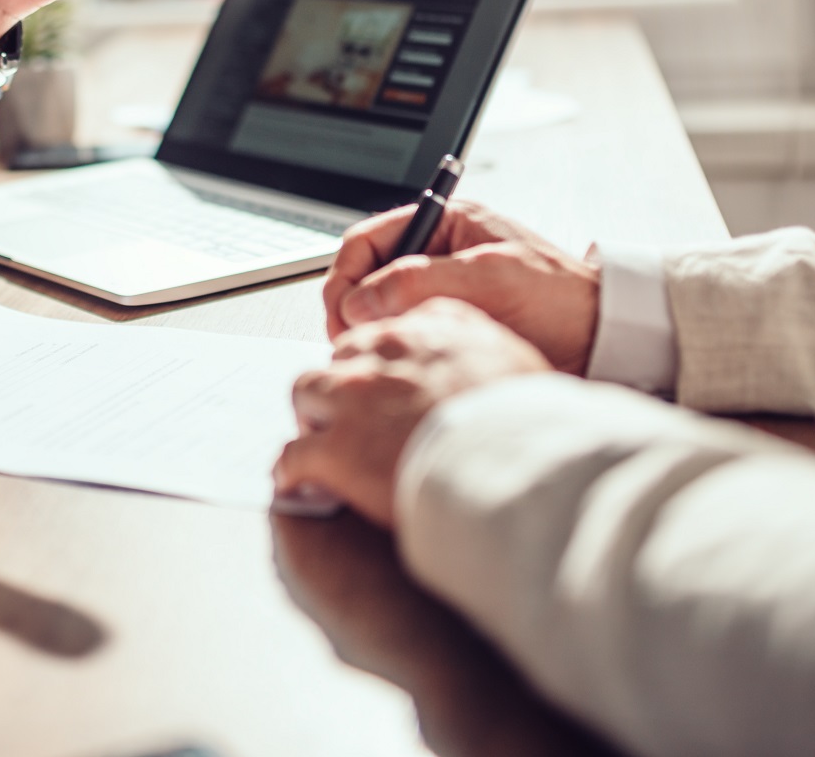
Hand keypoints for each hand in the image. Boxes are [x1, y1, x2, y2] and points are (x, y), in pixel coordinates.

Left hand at [275, 299, 549, 526]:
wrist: (513, 467)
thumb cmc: (523, 422)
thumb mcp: (512, 356)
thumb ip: (477, 340)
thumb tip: (469, 352)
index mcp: (426, 330)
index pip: (380, 332)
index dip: (377, 363)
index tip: (380, 384)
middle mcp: (382, 355)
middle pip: (337, 358)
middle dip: (341, 385)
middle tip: (351, 417)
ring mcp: (352, 399)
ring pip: (305, 393)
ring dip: (313, 418)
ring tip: (321, 445)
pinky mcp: (334, 449)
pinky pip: (292, 455)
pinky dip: (292, 470)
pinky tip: (299, 484)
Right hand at [323, 199, 601, 373]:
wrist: (605, 337)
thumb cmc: (562, 296)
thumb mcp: (490, 277)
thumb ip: (420, 280)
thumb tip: (360, 301)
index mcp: (444, 224)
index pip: (367, 240)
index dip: (346, 276)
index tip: (341, 314)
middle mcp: (437, 254)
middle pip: (366, 276)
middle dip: (353, 308)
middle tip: (355, 341)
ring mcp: (441, 292)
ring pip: (380, 310)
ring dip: (373, 331)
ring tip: (381, 353)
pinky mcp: (450, 326)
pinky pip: (404, 334)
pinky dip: (395, 347)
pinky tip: (405, 363)